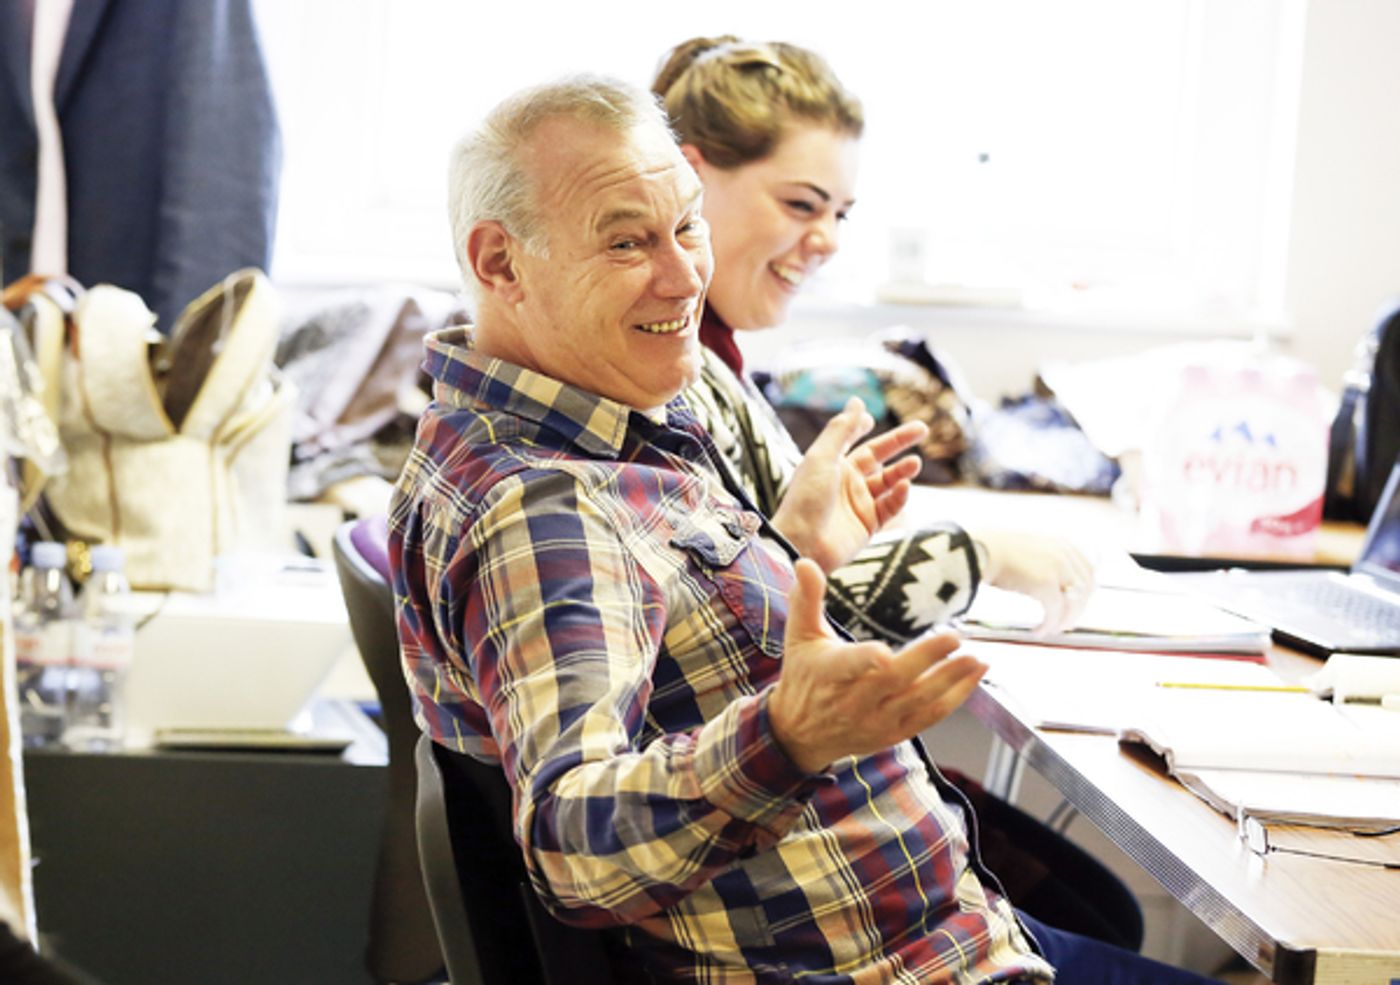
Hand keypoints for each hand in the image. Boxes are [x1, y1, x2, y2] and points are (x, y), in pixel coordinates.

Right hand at [768, 559, 987, 772]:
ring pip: (917, 701)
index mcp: (829, 673)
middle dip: (926, 659)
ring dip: (950, 680)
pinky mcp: (894, 733)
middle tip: (955, 637)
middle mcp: (853, 701)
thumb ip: (806, 598)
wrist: (802, 735)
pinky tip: (975, 675)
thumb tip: (805, 562)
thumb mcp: (800, 636)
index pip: (848, 665)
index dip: (866, 660)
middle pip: (894, 680)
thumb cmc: (804, 676)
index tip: (885, 654)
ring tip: (976, 658)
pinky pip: (929, 717)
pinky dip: (955, 698)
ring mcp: (876, 720)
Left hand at [771, 398, 927, 572]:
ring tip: (915, 463)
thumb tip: (858, 401)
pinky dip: (900, 496)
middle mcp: (846, 482)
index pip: (853, 440)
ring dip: (902, 471)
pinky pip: (890, 507)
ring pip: (888, 482)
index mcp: (832, 464)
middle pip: (878, 456)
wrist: (802, 544)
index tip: (871, 418)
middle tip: (923, 428)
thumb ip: (842, 430)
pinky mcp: (868, 525)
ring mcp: (858, 503)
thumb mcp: (822, 458)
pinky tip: (904, 487)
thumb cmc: (806, 499)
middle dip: (899, 442)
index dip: (861, 427)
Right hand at [971, 529, 1095, 634]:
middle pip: (1085, 589)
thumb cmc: (995, 550)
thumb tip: (1050, 582)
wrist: (981, 548)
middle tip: (1065, 623)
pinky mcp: (1046, 585)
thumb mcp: (1029, 549)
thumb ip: (1045, 560)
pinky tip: (1038, 632)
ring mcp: (1057, 569)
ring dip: (1064, 621)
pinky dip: (1048, 626)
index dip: (1085, 592)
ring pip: (1073, 604)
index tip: (1076, 604)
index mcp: (1063, 544)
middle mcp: (1065, 555)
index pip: (1088, 571)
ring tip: (1052, 630)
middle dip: (1077, 609)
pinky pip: (1054, 613)